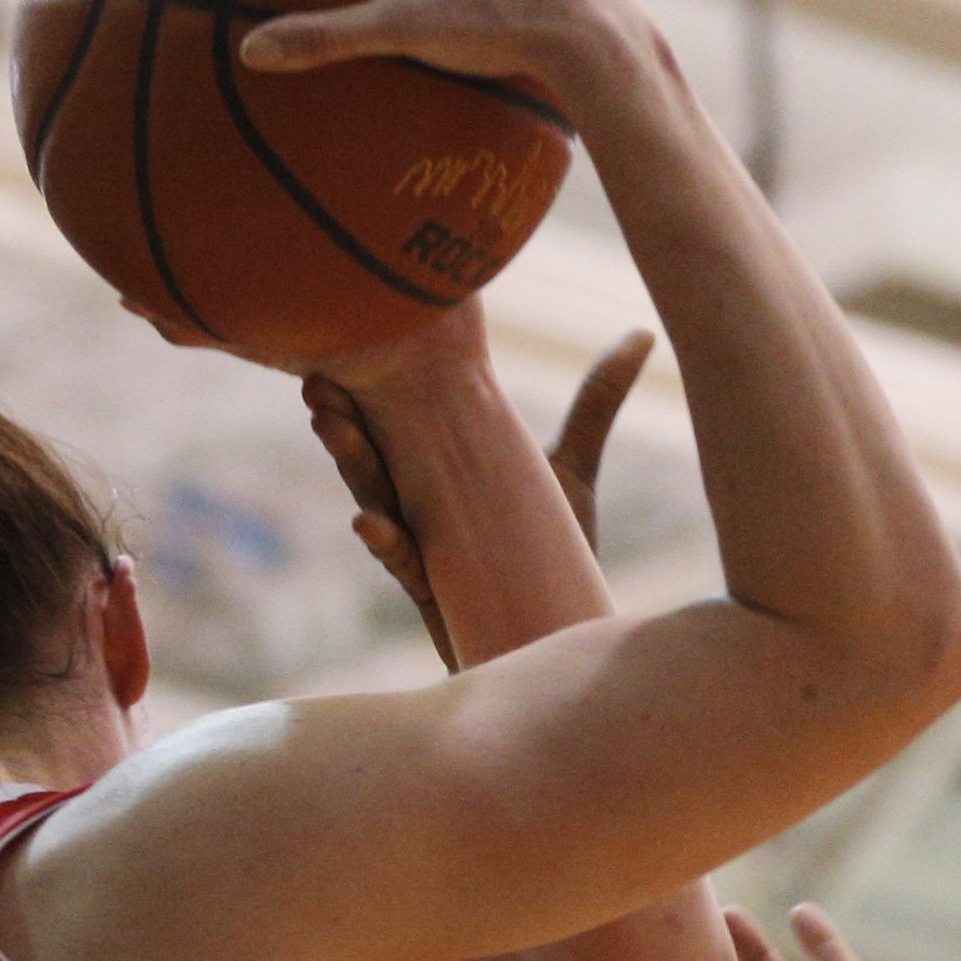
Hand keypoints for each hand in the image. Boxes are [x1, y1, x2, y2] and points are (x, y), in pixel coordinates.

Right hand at [307, 326, 650, 668]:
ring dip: (352, 467)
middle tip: (319, 383)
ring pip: (374, 504)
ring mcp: (423, 553)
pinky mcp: (436, 595)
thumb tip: (641, 332)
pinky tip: (370, 523)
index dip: (365, 392)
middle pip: (372, 460)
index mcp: (438, 475)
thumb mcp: (574, 469)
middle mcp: (419, 510)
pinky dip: (387, 544)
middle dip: (343, 423)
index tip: (341, 350)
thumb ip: (595, 403)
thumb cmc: (560, 552)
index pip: (391, 425)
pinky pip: (403, 566)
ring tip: (331, 427)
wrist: (566, 629)